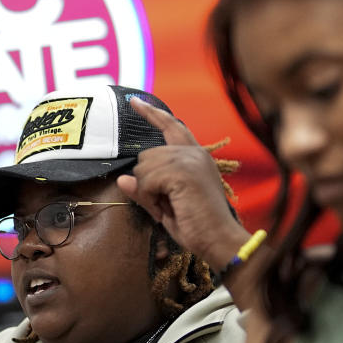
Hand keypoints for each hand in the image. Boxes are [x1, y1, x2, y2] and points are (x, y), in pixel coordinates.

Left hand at [116, 96, 250, 271]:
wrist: (219, 240)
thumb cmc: (197, 226)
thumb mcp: (165, 205)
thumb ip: (145, 189)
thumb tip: (123, 179)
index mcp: (195, 157)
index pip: (172, 127)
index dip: (152, 114)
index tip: (135, 101)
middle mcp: (194, 153)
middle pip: (146, 155)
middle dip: (146, 182)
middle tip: (163, 205)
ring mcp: (189, 160)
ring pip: (143, 167)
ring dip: (147, 192)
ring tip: (168, 207)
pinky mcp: (183, 171)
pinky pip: (146, 179)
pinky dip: (149, 197)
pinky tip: (166, 207)